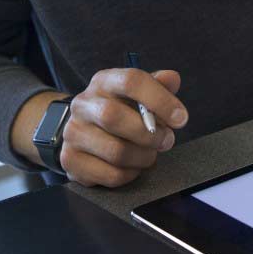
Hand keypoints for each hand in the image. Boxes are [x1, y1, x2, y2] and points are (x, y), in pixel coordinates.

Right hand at [14, 69, 186, 186]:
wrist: (83, 131)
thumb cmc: (120, 111)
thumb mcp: (137, 95)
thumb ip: (157, 86)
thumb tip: (172, 78)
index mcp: (103, 82)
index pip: (131, 80)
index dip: (160, 100)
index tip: (181, 118)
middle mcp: (83, 104)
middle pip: (114, 117)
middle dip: (150, 134)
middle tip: (167, 141)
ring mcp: (73, 133)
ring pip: (116, 151)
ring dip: (143, 157)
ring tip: (149, 154)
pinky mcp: (71, 161)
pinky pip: (111, 175)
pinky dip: (130, 174)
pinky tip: (132, 166)